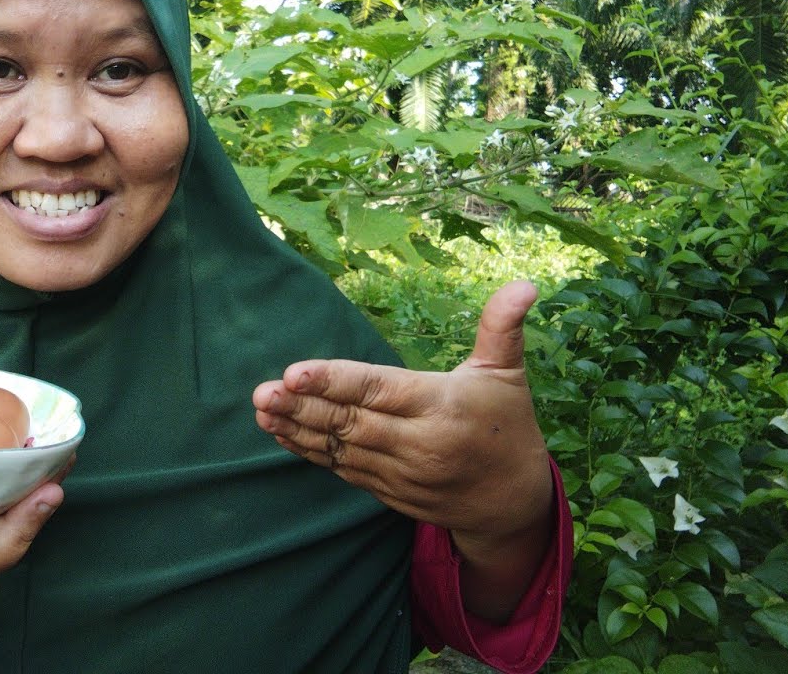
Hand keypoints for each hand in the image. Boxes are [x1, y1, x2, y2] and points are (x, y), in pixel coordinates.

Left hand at [252, 281, 552, 617]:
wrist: (511, 502)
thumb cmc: (507, 423)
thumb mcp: (507, 373)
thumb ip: (502, 327)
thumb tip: (525, 284)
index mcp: (442, 407)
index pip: (379, 389)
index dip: (334, 381)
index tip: (293, 371)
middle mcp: (419, 444)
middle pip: (351, 422)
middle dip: (302, 406)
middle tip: (262, 390)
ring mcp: (401, 473)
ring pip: (340, 449)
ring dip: (297, 429)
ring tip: (262, 409)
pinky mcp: (388, 492)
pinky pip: (342, 470)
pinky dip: (310, 451)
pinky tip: (281, 432)